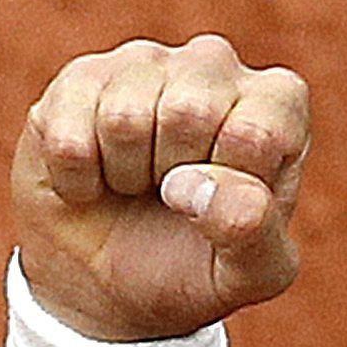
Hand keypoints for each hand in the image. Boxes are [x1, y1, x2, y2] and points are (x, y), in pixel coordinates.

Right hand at [11, 34, 312, 341]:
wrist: (114, 284)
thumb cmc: (196, 266)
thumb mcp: (249, 274)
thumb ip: (256, 236)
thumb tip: (204, 189)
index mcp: (276, 103)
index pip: (258, 133)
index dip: (229, 188)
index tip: (221, 205)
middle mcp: (214, 64)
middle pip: (190, 112)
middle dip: (174, 179)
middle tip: (173, 196)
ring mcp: (144, 62)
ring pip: (124, 118)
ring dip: (124, 176)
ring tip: (136, 183)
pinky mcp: (81, 78)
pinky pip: (70, 137)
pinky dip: (77, 181)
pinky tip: (94, 179)